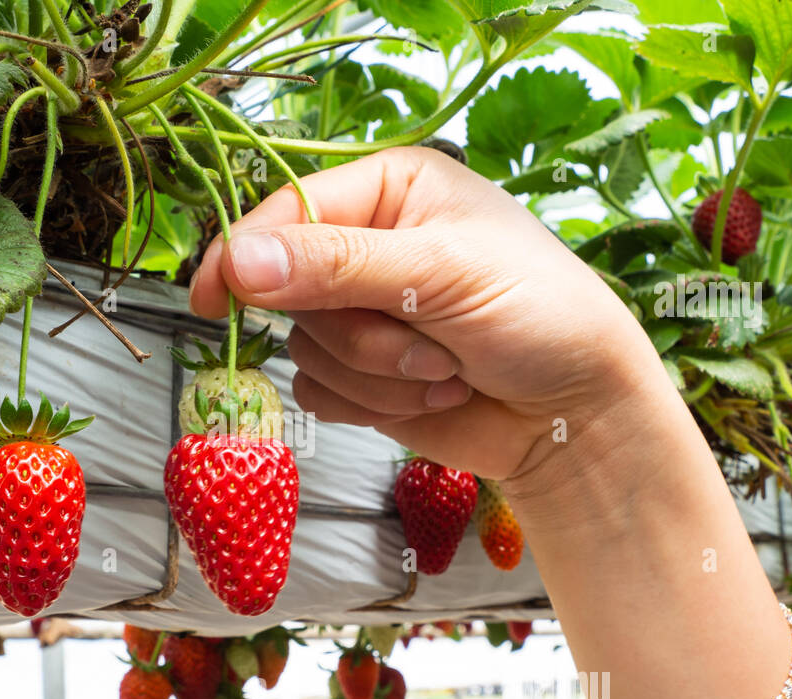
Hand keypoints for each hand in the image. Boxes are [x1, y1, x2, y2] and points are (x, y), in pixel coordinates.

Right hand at [188, 146, 667, 495]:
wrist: (577, 414)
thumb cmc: (540, 316)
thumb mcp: (443, 273)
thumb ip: (337, 266)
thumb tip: (239, 261)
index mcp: (391, 190)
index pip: (288, 212)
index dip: (246, 254)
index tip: (214, 297)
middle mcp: (368, 247)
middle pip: (292, 291)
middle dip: (362, 334)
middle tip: (430, 342)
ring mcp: (363, 315)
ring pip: (306, 350)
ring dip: (378, 375)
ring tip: (447, 370)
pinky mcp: (362, 376)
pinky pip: (319, 393)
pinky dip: (372, 406)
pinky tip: (431, 395)